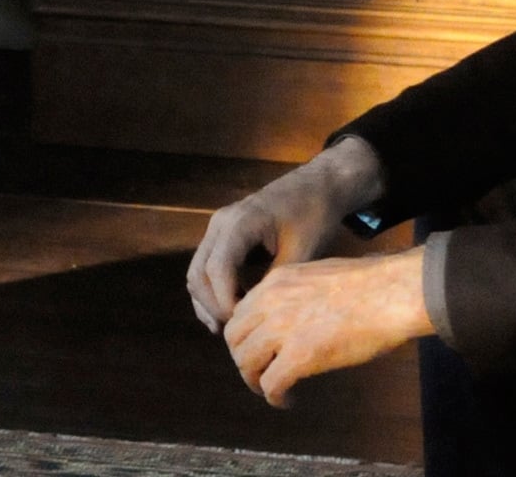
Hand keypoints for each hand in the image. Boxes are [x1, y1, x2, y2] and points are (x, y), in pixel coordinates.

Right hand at [187, 138, 384, 331]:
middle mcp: (221, 223)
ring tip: (231, 327)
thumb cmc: (314, 215)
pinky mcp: (223, 236)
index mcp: (240, 222)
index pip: (217, 269)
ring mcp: (218, 228)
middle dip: (212, 306)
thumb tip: (256, 316)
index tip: (242, 322)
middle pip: (198, 274)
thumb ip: (275, 282)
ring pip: (197, 273)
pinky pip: (206, 268)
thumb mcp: (301, 251)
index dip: (224, 301)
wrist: (318, 185)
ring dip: (208, 302)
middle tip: (235, 331)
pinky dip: (213, 291)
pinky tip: (232, 311)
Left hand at [224, 248, 433, 406]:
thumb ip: (299, 292)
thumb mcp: (321, 275)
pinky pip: (270, 384)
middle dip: (244, 358)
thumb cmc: (372, 284)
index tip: (260, 347)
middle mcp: (272, 301)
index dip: (247, 334)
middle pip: (235, 338)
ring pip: (246, 363)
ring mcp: (283, 329)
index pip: (242, 311)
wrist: (392, 293)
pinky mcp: (299, 356)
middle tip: (260, 371)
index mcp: (278, 280)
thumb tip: (298, 312)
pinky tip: (288, 400)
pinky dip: (275, 397)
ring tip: (271, 388)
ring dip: (255, 380)